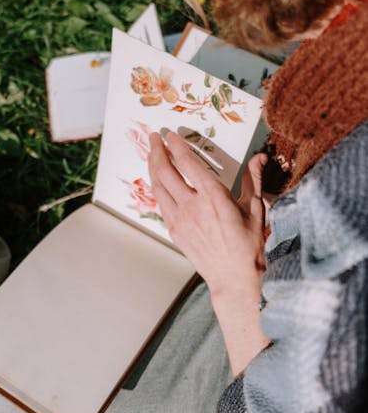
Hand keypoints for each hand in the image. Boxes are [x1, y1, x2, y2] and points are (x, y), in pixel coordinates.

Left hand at [148, 131, 266, 297]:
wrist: (234, 277)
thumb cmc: (248, 244)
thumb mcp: (255, 208)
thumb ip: (253, 179)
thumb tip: (260, 157)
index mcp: (213, 196)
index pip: (188, 163)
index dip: (176, 146)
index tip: (170, 134)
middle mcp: (192, 206)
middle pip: (165, 172)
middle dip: (157, 151)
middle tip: (154, 137)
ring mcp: (180, 220)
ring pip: (158, 187)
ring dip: (153, 167)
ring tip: (152, 154)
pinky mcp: (175, 231)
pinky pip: (161, 204)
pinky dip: (157, 188)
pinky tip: (158, 181)